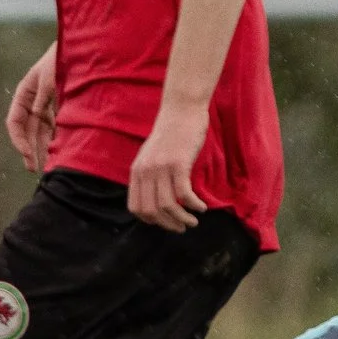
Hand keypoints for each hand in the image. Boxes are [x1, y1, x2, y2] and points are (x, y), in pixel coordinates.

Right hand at [5, 43, 58, 172]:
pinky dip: (54, 138)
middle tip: (34, 169)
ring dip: (40, 147)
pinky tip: (58, 150)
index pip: (14, 121)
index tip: (28, 154)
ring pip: (39, 130)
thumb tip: (34, 118)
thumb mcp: (51, 78)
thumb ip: (42, 99)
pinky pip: (53, 125)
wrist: (82, 47)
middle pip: (26, 129)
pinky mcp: (58, 105)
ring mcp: (45, 103)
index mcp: (24, 92)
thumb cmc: (63, 59)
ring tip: (46, 165)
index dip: (18, 140)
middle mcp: (32, 100)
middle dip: (29, 149)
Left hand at [126, 101, 208, 230]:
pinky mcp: (178, 163)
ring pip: (167, 205)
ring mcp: (160, 167)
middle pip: (151, 211)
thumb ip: (150, 175)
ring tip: (193, 221)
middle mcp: (145, 171)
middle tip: (182, 228)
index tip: (165, 223)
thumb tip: (157, 199)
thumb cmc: (171, 134)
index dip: (150, 220)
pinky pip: (184, 194)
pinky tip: (201, 207)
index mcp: (136, 171)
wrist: (181, 110)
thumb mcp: (152, 156)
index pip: (136, 207)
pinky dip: (193, 205)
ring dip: (182, 219)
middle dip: (167, 224)